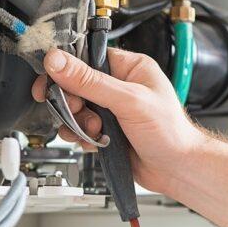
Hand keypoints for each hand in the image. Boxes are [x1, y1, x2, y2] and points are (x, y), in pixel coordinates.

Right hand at [32, 48, 206, 194]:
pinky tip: (95, 142)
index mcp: (129, 67)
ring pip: (74, 109)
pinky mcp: (105, 131)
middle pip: (74, 85)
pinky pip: (79, 129)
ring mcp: (110, 110)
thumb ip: (90, 81)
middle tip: (78, 111)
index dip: (65, 69)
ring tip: (94, 130)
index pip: (87, 57)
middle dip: (72, 102)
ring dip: (77, 122)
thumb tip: (58, 61)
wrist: (177, 169)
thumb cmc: (169, 131)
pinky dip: (82, 137)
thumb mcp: (128, 100)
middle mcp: (118, 86)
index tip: (50, 81)